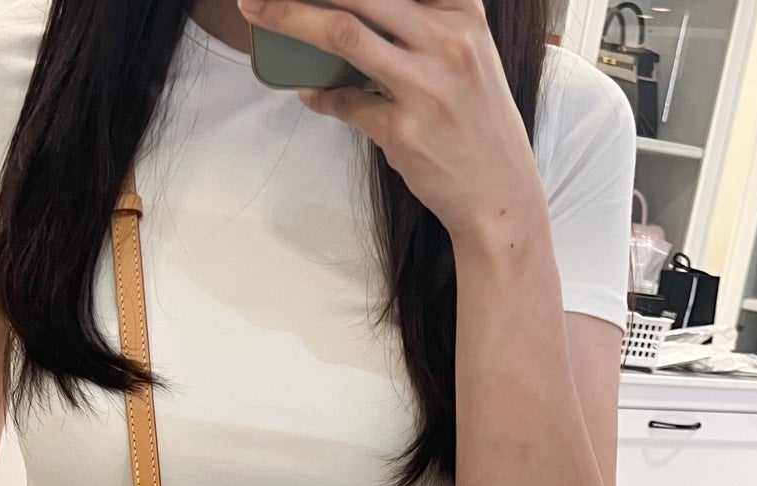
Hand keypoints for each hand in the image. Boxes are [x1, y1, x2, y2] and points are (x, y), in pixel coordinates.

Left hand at [236, 0, 542, 246]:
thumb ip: (422, 25)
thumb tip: (351, 13)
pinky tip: (310, 93)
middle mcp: (448, 40)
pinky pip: (345, 103)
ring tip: (257, 12)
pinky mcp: (403, 130)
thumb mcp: (466, 55)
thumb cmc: (477, 123)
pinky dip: (321, 96)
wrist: (499, 196)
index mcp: (463, 12)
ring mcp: (425, 86)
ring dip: (290, 18)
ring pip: (343, 34)